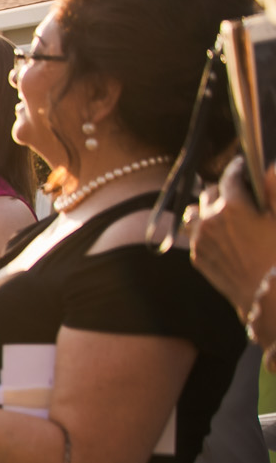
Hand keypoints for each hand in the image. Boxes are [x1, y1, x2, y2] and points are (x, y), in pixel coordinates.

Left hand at [190, 158, 275, 324]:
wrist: (269, 297)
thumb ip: (275, 190)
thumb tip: (270, 169)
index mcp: (232, 206)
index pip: (230, 175)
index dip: (239, 168)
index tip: (243, 166)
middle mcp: (210, 220)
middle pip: (211, 191)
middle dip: (224, 188)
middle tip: (238, 190)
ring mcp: (200, 240)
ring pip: (195, 212)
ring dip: (207, 207)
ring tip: (222, 210)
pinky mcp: (198, 257)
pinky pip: (195, 234)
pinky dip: (204, 229)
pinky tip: (220, 233)